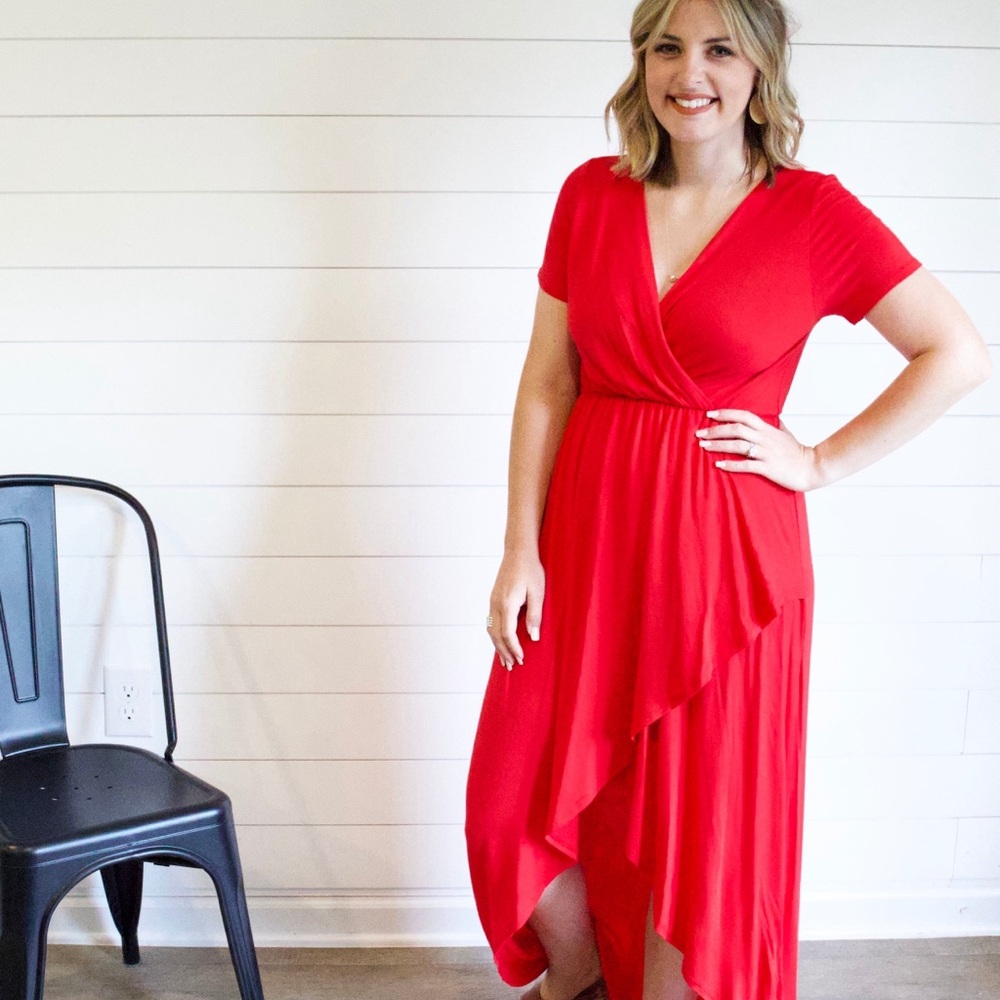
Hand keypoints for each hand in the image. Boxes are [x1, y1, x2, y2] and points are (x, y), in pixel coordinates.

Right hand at [487, 551, 544, 669]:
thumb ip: (535, 615)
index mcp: (507, 604)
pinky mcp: (493, 599)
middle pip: (496, 635)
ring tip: (504, 660)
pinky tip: (500, 641)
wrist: (518, 551)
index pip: (507, 634)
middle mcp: (496, 604)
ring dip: (497, 646)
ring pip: (491, 630)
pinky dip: (495, 636)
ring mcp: (492, 601)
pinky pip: (491, 622)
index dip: (514, 649)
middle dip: (504, 652)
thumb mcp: (538, 592)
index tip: (521, 659)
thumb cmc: (530, 569)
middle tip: (512, 666)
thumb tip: (533, 637)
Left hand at [695, 408, 822, 491]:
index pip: (744, 416)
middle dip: (715, 430)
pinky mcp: (768, 468)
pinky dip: (731, 465)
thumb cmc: (798, 452)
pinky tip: (719, 465)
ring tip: (703, 447)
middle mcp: (765, 439)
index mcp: (768, 429)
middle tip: (699, 433)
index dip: (726, 413)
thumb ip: (777, 425)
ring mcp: (766, 453)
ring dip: (719, 446)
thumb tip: (775, 418)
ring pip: (738, 445)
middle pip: (736, 429)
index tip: (709, 415)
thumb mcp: (787, 434)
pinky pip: (746, 465)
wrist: (812, 467)